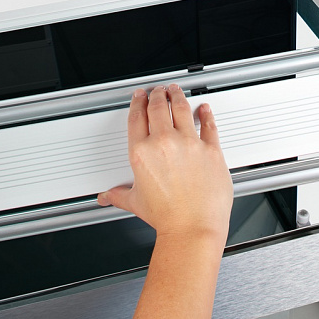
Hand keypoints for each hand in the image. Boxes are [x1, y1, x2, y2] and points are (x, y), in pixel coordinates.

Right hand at [97, 84, 232, 243]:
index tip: (140, 97)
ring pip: (182, 109)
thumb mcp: (136, 203)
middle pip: (159, 107)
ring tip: (176, 91)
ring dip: (178, 96)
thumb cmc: (167, 217)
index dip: (138, 103)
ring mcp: (189, 144)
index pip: (137, 118)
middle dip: (157, 95)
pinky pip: (209, 125)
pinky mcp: (211, 149)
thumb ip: (119, 195)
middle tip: (158, 91)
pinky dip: (206, 115)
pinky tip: (205, 109)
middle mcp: (165, 143)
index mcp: (142, 153)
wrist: (193, 227)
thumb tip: (107, 197)